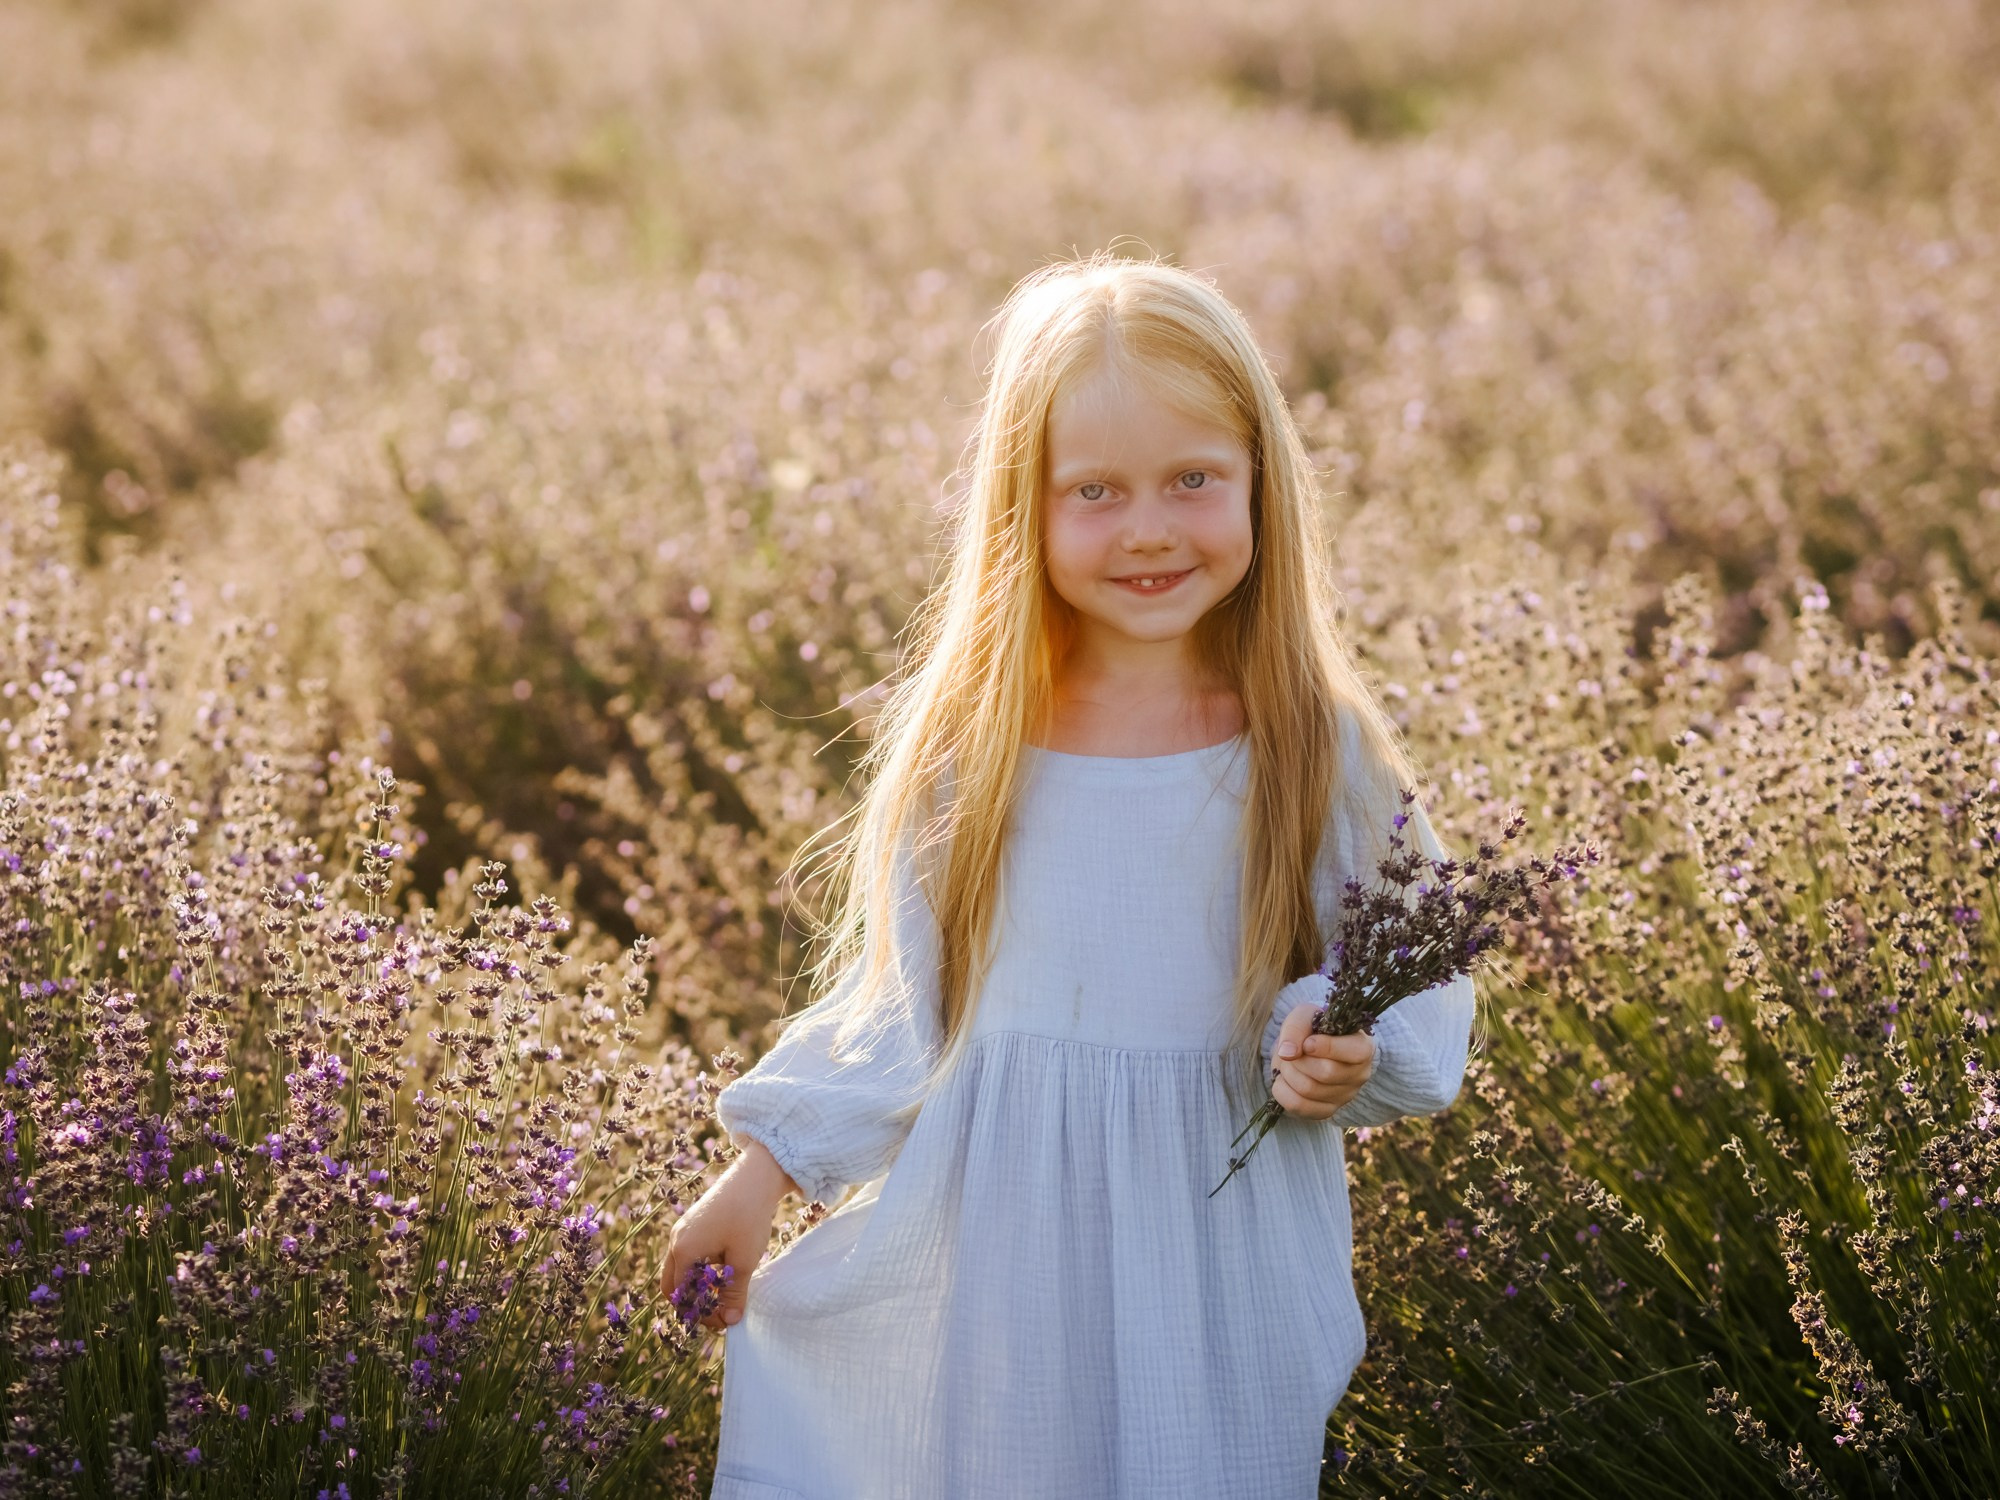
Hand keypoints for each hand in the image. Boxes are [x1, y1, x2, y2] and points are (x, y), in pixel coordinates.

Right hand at [663, 1136, 796, 1331]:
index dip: (701, 1314)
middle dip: (693, 1302)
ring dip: (697, 1285)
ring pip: (680, 1270)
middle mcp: (676, 1241)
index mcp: (683, 1252)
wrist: (756, 1175)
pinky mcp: (693, 1223)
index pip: (682, 1297)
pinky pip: (688, 1255)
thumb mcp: (744, 1260)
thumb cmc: (748, 1217)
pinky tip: (725, 1269)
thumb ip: (734, 1294)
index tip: (725, 1320)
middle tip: (720, 1310)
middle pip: (673, 1286)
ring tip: (725, 1290)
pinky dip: (700, 1269)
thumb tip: (731, 1321)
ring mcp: (683, 1230)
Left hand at [1270, 1002, 1373, 1120]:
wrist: (1306, 1047)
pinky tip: (1283, 1080)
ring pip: (1309, 1090)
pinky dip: (1282, 1091)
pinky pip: (1299, 1106)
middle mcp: (1359, 1074)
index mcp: (1363, 1046)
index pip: (1355, 1052)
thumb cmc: (1312, 1029)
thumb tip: (1287, 1053)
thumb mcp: (1305, 1016)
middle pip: (1326, 1072)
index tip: (1307, 1042)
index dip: (1327, 1047)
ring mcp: (1344, 1096)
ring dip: (1288, 1073)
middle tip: (1292, 1052)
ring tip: (1288, 1063)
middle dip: (1299, 1060)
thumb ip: (1296, 1028)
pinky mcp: (1326, 1110)